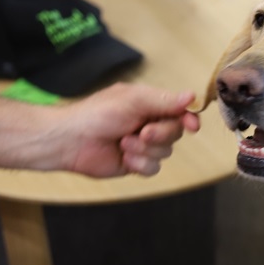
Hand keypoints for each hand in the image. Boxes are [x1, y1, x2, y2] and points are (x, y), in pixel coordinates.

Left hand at [55, 83, 200, 176]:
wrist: (71, 141)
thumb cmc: (97, 114)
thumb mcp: (134, 101)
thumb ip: (164, 100)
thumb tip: (192, 96)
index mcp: (149, 104)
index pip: (180, 111)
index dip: (189, 118)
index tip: (192, 126)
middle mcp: (148, 124)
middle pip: (175, 133)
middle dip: (160, 135)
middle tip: (142, 133)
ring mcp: (142, 145)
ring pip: (165, 153)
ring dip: (145, 150)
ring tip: (123, 143)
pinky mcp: (135, 163)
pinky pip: (153, 168)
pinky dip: (139, 163)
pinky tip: (124, 158)